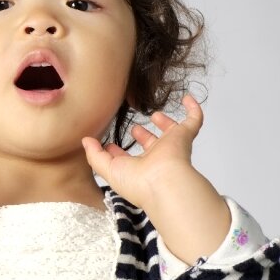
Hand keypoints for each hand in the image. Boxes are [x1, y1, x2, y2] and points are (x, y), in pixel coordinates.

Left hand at [81, 94, 203, 210]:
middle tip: (135, 128)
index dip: (117, 152)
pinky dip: (193, 109)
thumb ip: (94, 155)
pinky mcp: (184, 136)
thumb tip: (86, 141)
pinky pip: (194, 120)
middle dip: (143, 136)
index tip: (109, 144)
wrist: (164, 181)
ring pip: (170, 133)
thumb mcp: (107, 169)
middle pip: (150, 145)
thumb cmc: (137, 181)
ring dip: (164, 124)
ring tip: (156, 114)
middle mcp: (156, 159)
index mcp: (138, 169)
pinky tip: (187, 98)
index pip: (127, 159)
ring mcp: (171, 147)